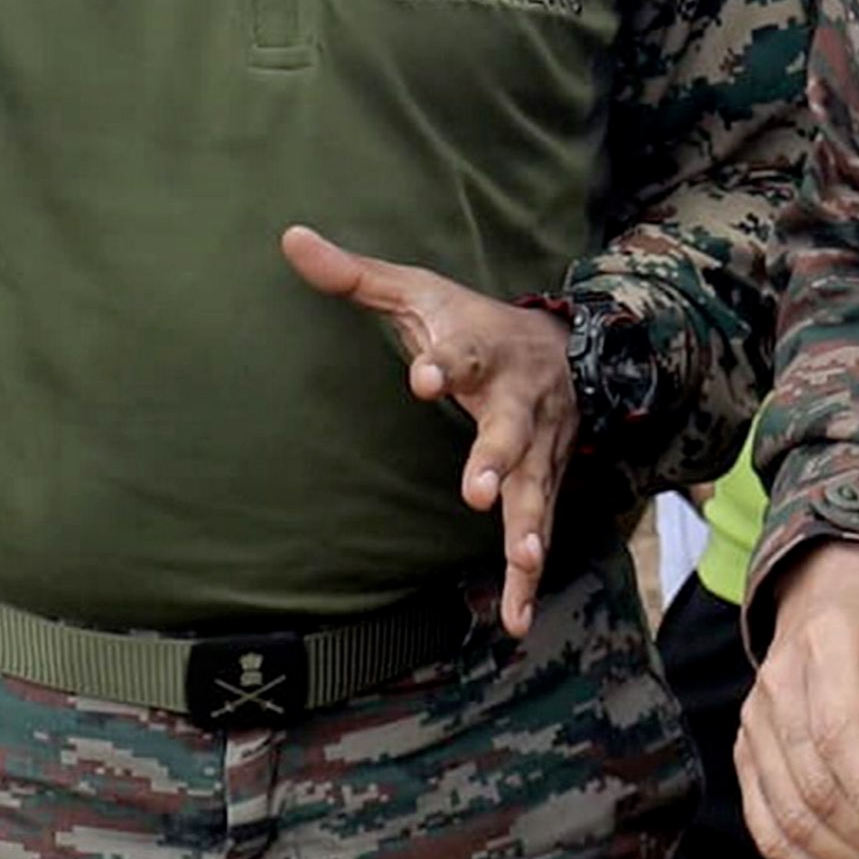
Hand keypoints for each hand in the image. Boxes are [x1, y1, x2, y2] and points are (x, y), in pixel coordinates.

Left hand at [276, 224, 573, 634]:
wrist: (567, 346)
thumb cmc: (470, 320)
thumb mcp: (416, 290)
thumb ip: (355, 275)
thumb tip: (291, 237)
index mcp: (481, 349)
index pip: (463, 352)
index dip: (445, 363)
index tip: (424, 377)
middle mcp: (518, 400)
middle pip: (511, 429)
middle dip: (498, 459)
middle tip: (478, 490)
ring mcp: (540, 446)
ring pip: (539, 489)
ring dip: (529, 528)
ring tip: (521, 563)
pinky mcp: (547, 482)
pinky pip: (542, 530)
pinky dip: (530, 577)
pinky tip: (514, 621)